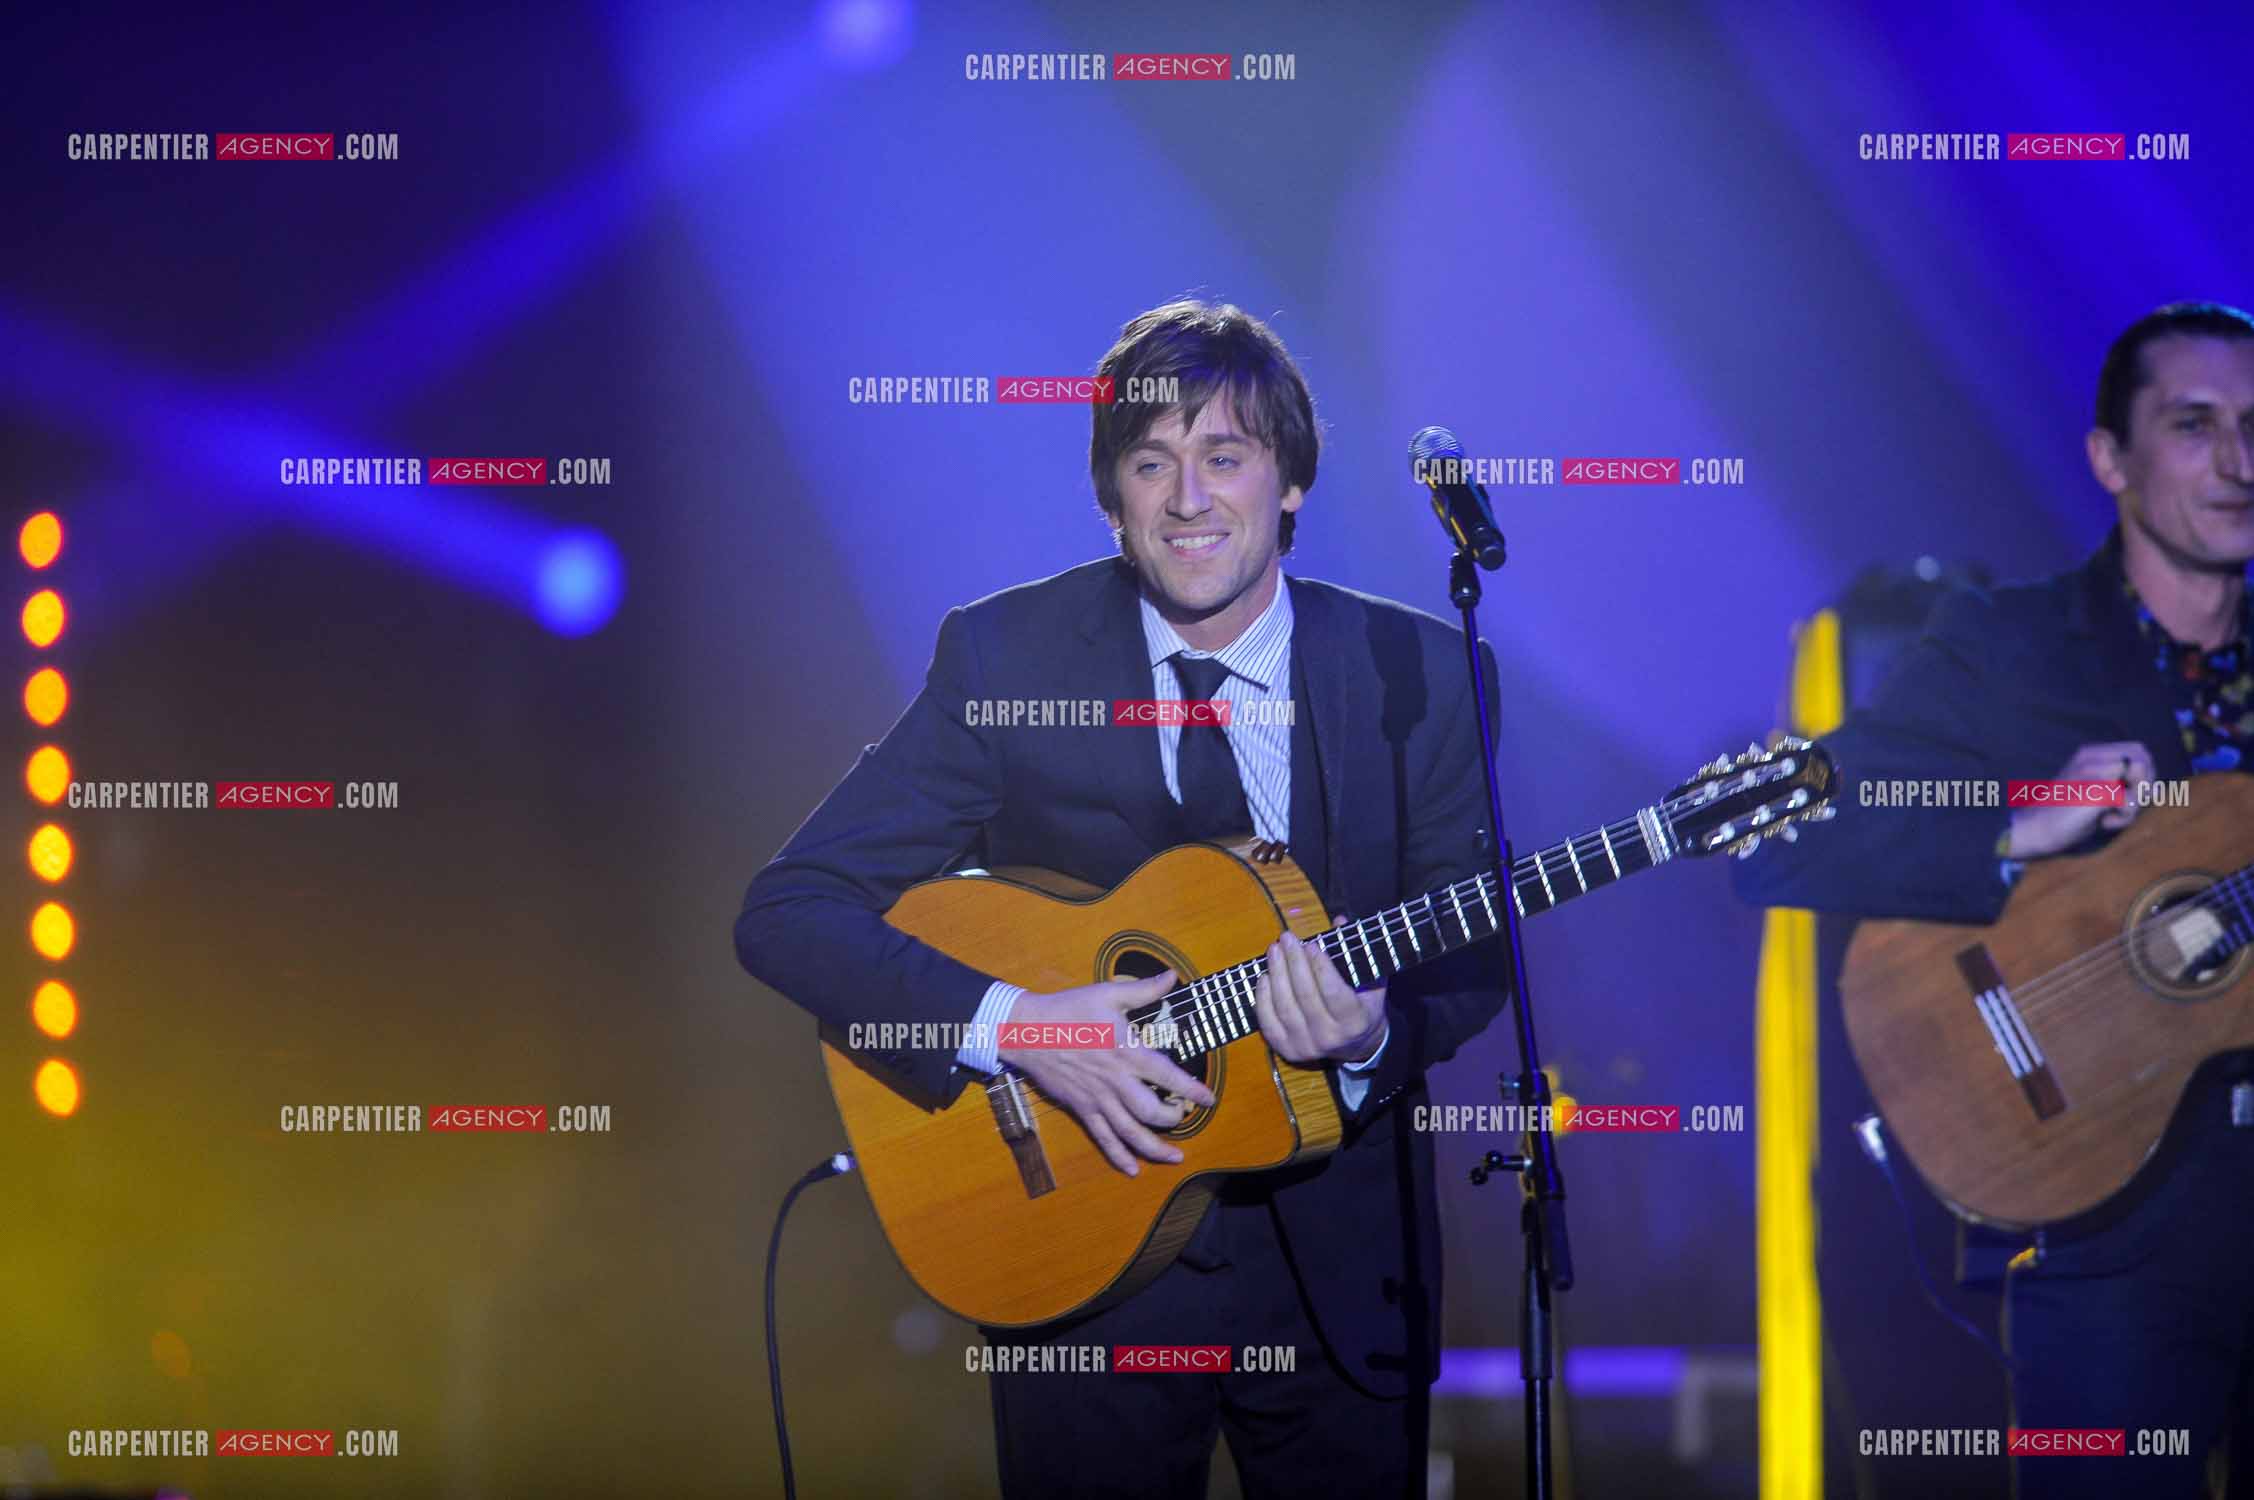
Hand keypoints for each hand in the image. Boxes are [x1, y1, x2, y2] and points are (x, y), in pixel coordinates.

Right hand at [998, 973, 1215, 1176]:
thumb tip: (1171, 976)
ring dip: (1155, 1149)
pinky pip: (1103, 1138)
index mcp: (1127, 1052)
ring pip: (1131, 1133)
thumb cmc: (1069, 1010)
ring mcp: (1098, 1099)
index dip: (1191, 1090)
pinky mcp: (1083, 1108)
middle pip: (1152, 1112)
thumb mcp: (1108, 994)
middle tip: (1183, 1114)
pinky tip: (1132, 1169)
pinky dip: (1119, 1157)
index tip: (1208, 1098)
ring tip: (1175, 1157)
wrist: (1029, 1031)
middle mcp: (1116, 1081)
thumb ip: (1143, 990)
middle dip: (1173, 1118)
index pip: (1167, 1076)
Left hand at [1254, 932, 1388, 1066]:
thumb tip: (1339, 921)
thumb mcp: (1371, 980)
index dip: (1321, 967)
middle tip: (1287, 938)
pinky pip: (1268, 1021)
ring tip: (1274, 950)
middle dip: (1294, 962)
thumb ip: (1358, 952)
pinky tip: (1264, 976)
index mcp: (1356, 1021)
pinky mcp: (1287, 1050)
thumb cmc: (1363, 1005)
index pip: (1334, 993)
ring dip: (1276, 974)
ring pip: (1284, 1006)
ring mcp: (1307, 1046)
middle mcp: (1331, 1038)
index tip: (1311, 944)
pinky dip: (1263, 997)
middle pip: (1306, 996)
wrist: (1356, 1045)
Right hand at [2003, 741, 2156, 858]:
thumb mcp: (2101, 792)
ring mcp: (2092, 771)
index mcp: (2091, 753)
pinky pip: (2130, 802)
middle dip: (2143, 788)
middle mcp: (2092, 756)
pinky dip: (2122, 817)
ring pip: (2141, 782)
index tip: (2128, 794)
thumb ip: (2127, 782)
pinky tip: (2102, 822)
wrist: (2037, 829)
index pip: (2138, 751)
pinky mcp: (2095, 790)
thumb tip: (2147, 780)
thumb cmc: (2071, 814)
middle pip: (2144, 762)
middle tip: (2119, 806)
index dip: (2145, 772)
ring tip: (2108, 815)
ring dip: (2132, 805)